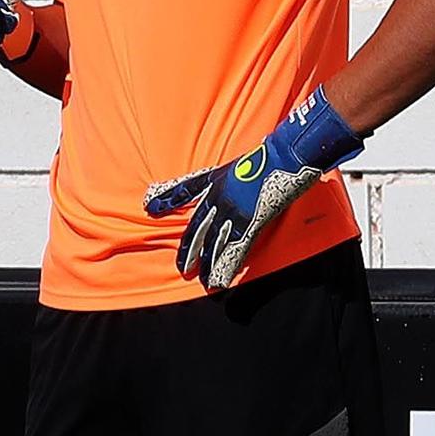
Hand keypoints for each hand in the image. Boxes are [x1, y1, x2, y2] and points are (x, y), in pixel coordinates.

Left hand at [142, 87, 364, 289]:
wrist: (284, 155)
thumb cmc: (270, 155)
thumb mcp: (243, 162)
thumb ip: (234, 176)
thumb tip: (236, 186)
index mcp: (215, 179)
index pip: (184, 189)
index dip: (167, 197)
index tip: (150, 205)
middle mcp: (218, 197)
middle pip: (197, 227)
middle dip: (189, 249)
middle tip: (182, 266)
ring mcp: (231, 211)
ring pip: (213, 243)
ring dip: (207, 264)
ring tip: (200, 280)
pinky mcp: (248, 222)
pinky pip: (233, 250)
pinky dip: (226, 267)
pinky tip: (219, 280)